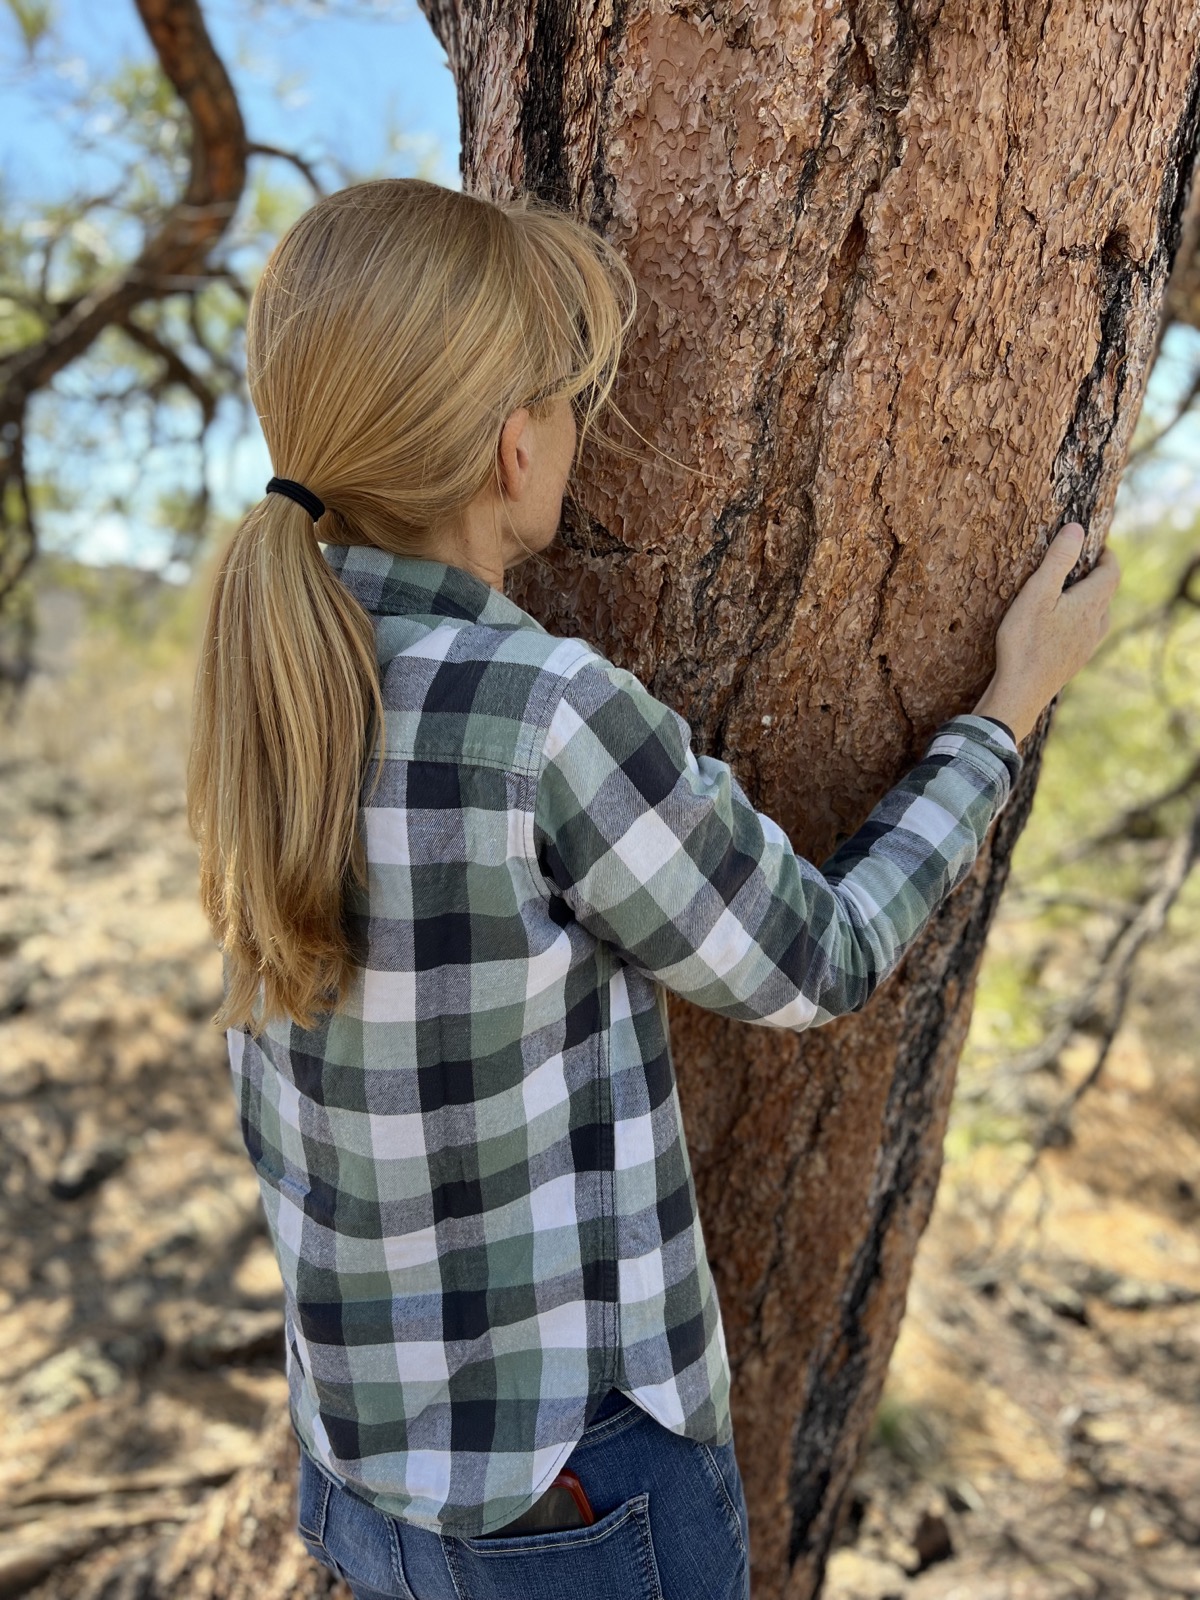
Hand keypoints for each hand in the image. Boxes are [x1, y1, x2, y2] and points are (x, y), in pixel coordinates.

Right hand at [972, 522, 1120, 743]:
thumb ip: (1058, 560)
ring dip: (1092, 601)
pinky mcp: (1074, 662)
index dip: (1108, 556)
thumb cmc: (1026, 642)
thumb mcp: (1037, 593)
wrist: (1022, 692)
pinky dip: (1081, 622)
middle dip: (1098, 577)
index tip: (1098, 546)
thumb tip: (1077, 530)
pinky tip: (1062, 628)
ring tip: (1074, 594)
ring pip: (1099, 617)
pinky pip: (1086, 635)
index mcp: (1090, 604)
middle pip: (1106, 594)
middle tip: (1082, 566)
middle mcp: (1095, 625)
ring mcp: (1086, 647)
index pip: (1112, 573)